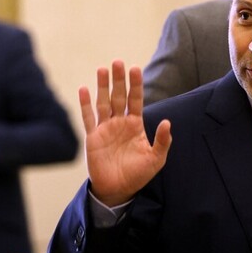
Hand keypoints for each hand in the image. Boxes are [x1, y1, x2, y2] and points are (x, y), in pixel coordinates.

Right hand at [79, 60, 171, 206]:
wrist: (118, 190)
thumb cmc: (138, 174)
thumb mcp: (156, 159)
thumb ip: (162, 141)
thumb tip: (168, 122)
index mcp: (136, 125)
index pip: (136, 100)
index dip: (135, 85)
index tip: (135, 68)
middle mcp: (120, 123)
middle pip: (119, 96)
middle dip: (119, 80)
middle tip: (117, 62)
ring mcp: (105, 128)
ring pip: (103, 103)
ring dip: (102, 86)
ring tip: (102, 69)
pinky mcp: (93, 138)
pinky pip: (88, 118)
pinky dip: (85, 104)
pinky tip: (83, 89)